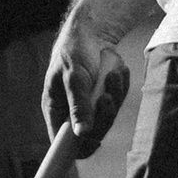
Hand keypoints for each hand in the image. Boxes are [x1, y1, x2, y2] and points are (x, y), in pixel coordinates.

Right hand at [44, 16, 129, 157]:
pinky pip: (119, 101)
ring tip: (112, 74)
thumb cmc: (73, 50)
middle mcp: (72, 110)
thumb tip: (81, 134)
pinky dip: (121, 87)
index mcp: (56, 109)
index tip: (95, 139)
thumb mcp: (74, 77)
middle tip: (107, 96)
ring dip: (115, 94)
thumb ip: (78, 105)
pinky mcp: (105, 95)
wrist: (90, 30)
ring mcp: (90, 104)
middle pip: (92, 134)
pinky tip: (116, 70)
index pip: (63, 141)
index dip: (78, 146)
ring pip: (109, 117)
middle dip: (104, 114)